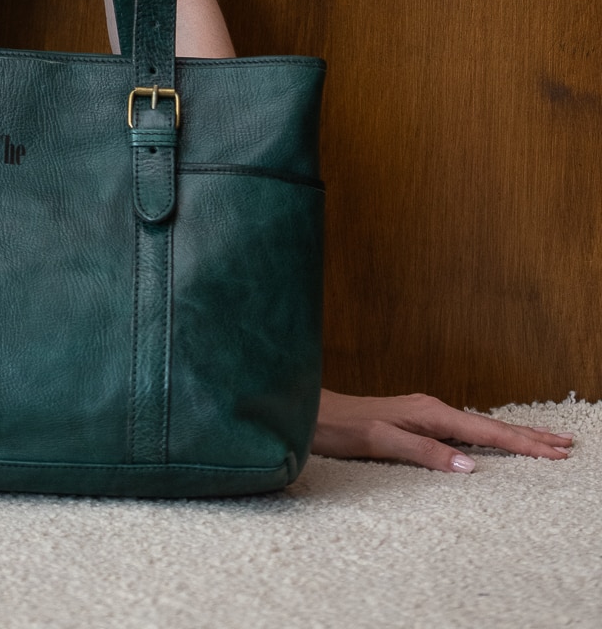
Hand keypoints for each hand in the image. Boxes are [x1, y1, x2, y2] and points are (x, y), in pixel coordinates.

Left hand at [312, 388, 573, 470]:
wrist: (310, 411)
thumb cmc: (340, 426)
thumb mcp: (380, 441)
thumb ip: (424, 452)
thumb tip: (469, 467)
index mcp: (429, 413)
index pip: (486, 431)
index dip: (521, 442)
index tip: (554, 450)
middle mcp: (430, 408)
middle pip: (489, 425)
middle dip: (528, 435)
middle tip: (565, 444)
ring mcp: (424, 413)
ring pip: (478, 426)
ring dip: (512, 435)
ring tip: (541, 441)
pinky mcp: (417, 421)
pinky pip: (463, 429)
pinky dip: (488, 436)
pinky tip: (493, 440)